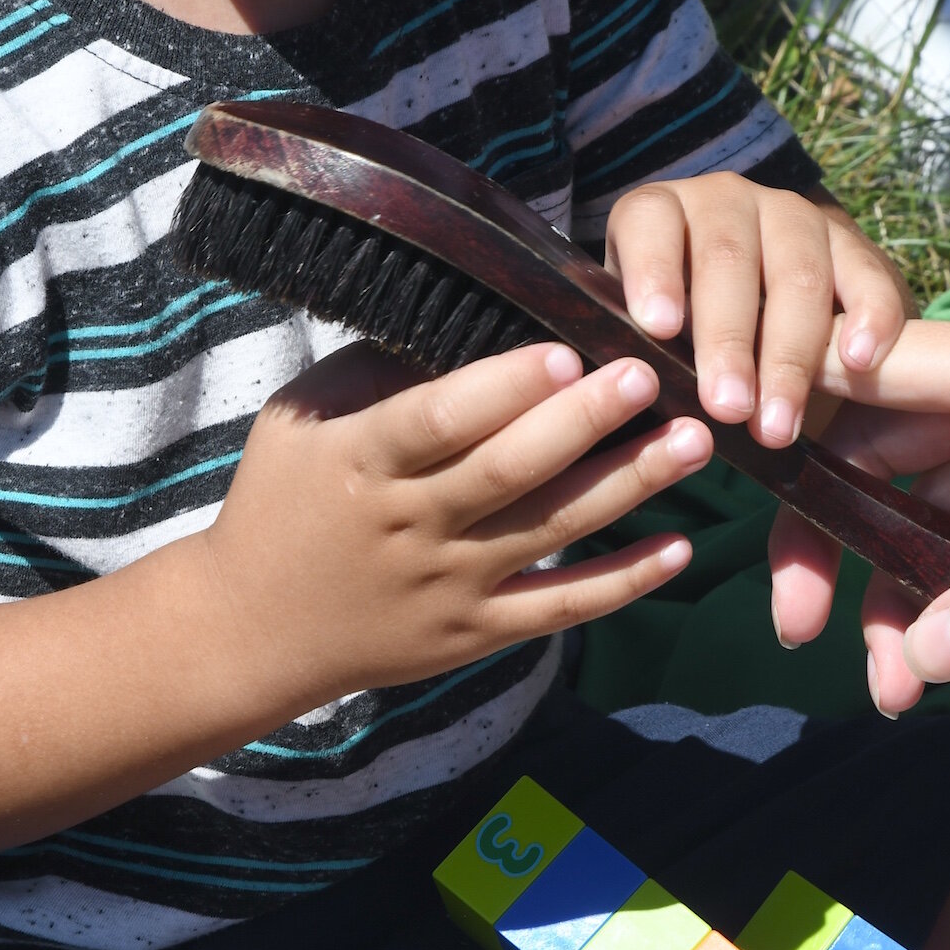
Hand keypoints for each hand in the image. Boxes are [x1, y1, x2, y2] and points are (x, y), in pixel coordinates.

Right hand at [197, 340, 712, 696]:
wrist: (254, 630)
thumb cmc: (283, 501)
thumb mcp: (300, 422)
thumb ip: (380, 373)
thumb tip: (476, 315)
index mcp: (361, 463)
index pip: (438, 421)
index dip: (504, 389)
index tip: (567, 350)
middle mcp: (408, 527)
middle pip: (508, 473)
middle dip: (585, 423)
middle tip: (650, 378)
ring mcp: (447, 587)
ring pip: (549, 533)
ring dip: (629, 487)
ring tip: (694, 442)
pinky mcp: (475, 634)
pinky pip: (560, 608)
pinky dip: (623, 583)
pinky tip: (683, 549)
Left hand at [604, 174, 911, 446]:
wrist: (757, 306)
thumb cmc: (676, 334)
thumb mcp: (642, 336)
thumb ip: (635, 360)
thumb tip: (628, 411)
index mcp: (660, 214)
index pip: (650, 223)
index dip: (653, 269)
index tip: (657, 327)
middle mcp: (725, 201)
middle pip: (727, 258)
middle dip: (727, 340)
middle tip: (726, 408)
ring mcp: (792, 215)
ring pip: (796, 272)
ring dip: (790, 354)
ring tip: (778, 424)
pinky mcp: (850, 242)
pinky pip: (866, 272)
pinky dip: (869, 315)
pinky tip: (860, 360)